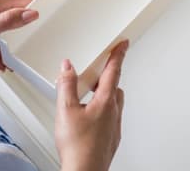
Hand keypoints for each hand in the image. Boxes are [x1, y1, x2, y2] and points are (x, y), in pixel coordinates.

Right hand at [55, 40, 127, 170]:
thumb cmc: (78, 146)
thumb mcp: (65, 110)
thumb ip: (66, 85)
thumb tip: (68, 67)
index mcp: (105, 101)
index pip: (114, 71)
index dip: (118, 55)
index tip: (123, 44)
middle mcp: (114, 112)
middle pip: (115, 86)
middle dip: (109, 75)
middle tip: (102, 67)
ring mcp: (114, 126)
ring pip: (114, 103)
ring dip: (105, 94)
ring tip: (91, 92)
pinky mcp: (112, 137)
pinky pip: (111, 117)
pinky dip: (103, 110)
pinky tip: (91, 117)